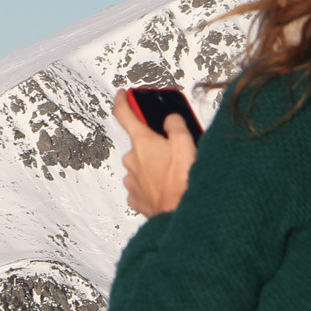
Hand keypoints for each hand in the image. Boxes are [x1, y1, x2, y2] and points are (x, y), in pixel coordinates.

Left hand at [113, 91, 196, 217]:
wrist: (181, 216)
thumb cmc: (183, 183)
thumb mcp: (187, 144)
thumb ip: (176, 125)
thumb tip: (170, 120)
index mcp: (143, 142)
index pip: (125, 114)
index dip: (124, 101)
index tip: (123, 95)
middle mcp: (132, 160)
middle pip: (140, 145)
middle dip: (155, 147)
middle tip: (174, 154)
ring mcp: (131, 179)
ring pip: (141, 166)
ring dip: (154, 167)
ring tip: (174, 175)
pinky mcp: (135, 197)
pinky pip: (141, 186)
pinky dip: (152, 185)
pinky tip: (166, 188)